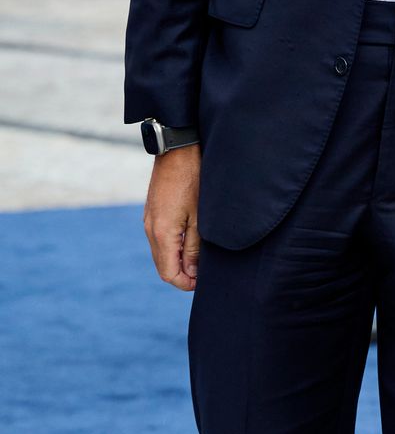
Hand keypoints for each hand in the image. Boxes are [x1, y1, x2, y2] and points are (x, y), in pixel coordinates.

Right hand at [144, 144, 201, 290]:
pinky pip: (160, 239)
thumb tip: (192, 273)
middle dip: (183, 274)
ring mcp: (149, 220)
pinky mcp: (152, 212)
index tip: (204, 280)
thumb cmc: (193, 181)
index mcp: (162, 234)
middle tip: (205, 271)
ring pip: (161, 253)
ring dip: (178, 260)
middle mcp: (150, 229)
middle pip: (163, 267)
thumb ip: (195, 248)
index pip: (169, 274)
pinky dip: (173, 246)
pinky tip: (191, 239)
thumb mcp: (200, 218)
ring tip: (200, 255)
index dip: (187, 283)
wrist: (178, 150)